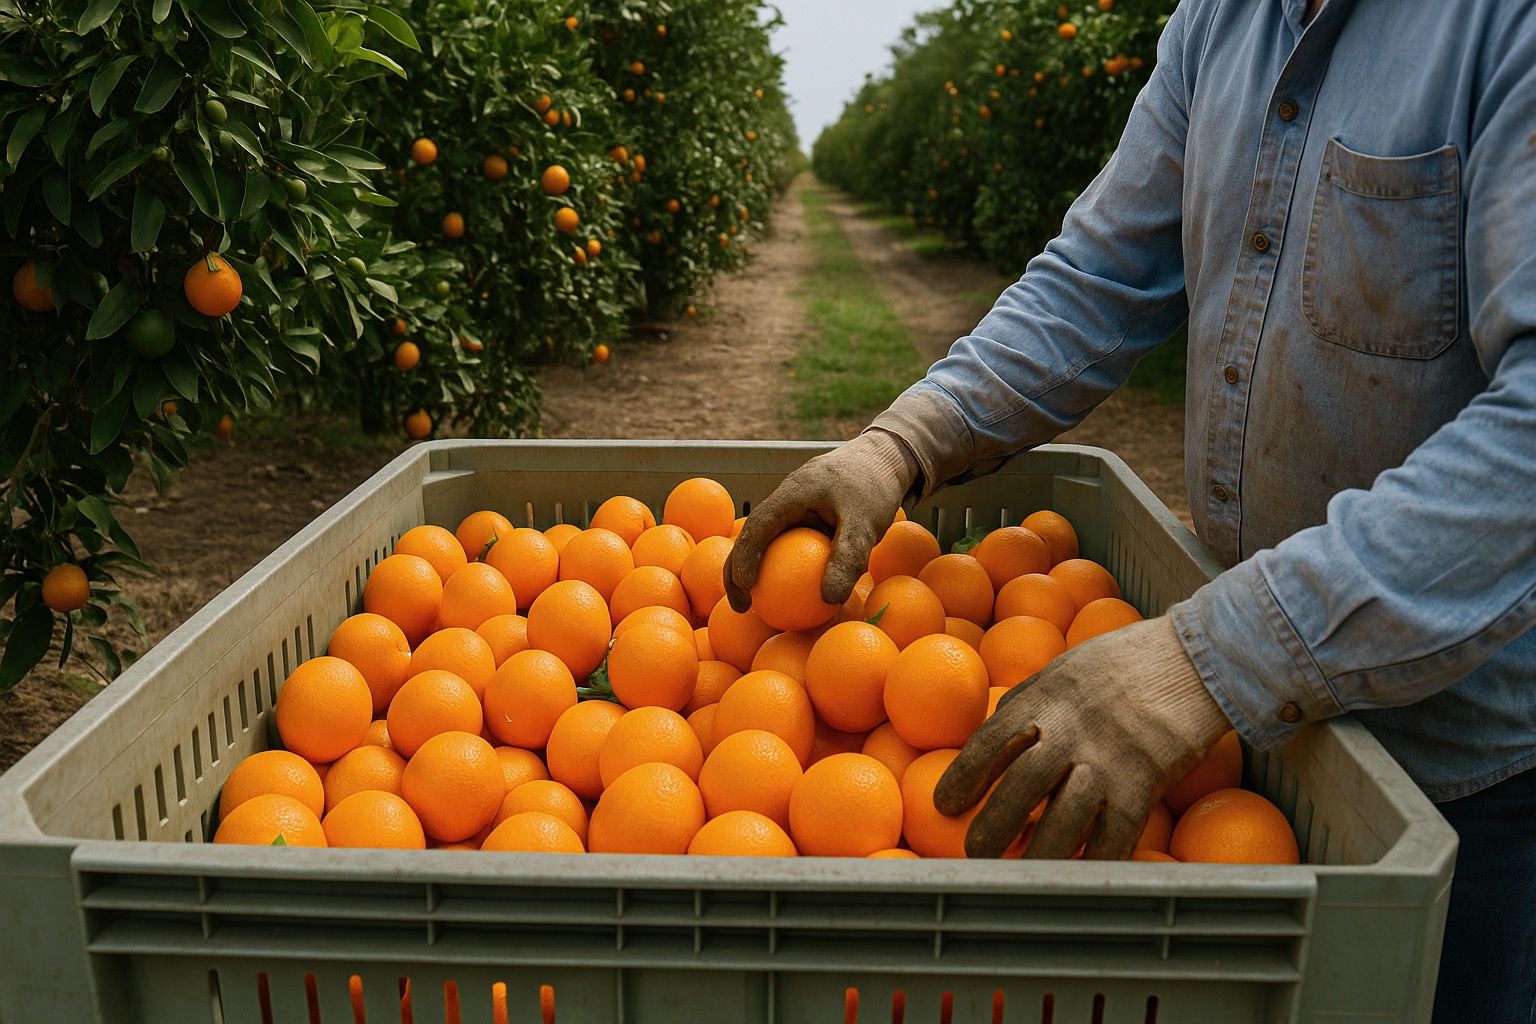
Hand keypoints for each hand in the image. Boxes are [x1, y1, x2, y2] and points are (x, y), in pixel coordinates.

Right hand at [724, 429, 917, 610]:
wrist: (885, 457)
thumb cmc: (875, 486)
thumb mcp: (865, 523)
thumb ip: (848, 556)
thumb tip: (829, 599)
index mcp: (793, 493)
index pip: (758, 526)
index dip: (745, 556)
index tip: (746, 587)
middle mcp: (787, 499)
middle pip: (751, 535)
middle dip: (737, 571)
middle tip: (742, 606)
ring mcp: (796, 507)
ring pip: (767, 539)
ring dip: (758, 569)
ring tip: (760, 604)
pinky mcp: (808, 516)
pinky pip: (789, 541)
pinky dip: (785, 564)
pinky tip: (797, 591)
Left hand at [933, 616, 1231, 858]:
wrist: (1193, 659)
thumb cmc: (1122, 662)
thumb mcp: (1063, 669)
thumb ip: (1028, 703)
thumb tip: (991, 737)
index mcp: (1045, 699)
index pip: (991, 741)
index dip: (963, 776)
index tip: (944, 804)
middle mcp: (1071, 731)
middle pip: (1022, 785)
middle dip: (993, 823)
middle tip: (973, 851)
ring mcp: (1109, 760)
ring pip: (1064, 818)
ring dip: (1036, 854)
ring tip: (1015, 875)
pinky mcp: (1145, 784)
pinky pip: (1115, 834)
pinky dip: (1093, 860)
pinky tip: (1075, 877)